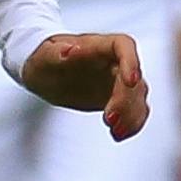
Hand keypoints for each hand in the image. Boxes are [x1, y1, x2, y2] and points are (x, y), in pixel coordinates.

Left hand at [21, 32, 148, 139]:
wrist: (44, 74)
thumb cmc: (44, 59)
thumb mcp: (43, 56)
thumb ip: (55, 53)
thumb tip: (69, 51)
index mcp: (98, 45)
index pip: (124, 46)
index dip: (132, 62)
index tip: (131, 81)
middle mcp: (113, 62)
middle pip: (134, 78)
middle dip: (126, 100)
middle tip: (109, 119)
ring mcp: (117, 81)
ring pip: (138, 97)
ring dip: (131, 116)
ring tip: (116, 132)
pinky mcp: (116, 98)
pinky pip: (134, 110)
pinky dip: (131, 124)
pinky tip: (118, 134)